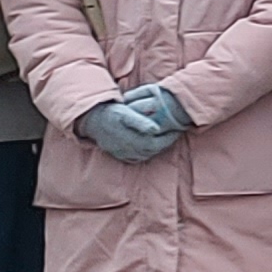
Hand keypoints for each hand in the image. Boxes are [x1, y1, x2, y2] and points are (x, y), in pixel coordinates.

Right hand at [74, 84, 189, 163]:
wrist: (93, 120)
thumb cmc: (112, 113)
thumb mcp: (125, 113)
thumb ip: (140, 122)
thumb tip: (155, 129)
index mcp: (132, 140)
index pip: (157, 143)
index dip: (169, 138)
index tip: (178, 129)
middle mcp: (128, 150)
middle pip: (153, 150)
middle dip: (166, 142)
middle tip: (175, 132)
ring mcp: (123, 153)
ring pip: (146, 154)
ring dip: (157, 147)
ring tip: (166, 137)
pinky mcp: (119, 155)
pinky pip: (136, 158)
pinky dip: (146, 152)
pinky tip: (151, 145)